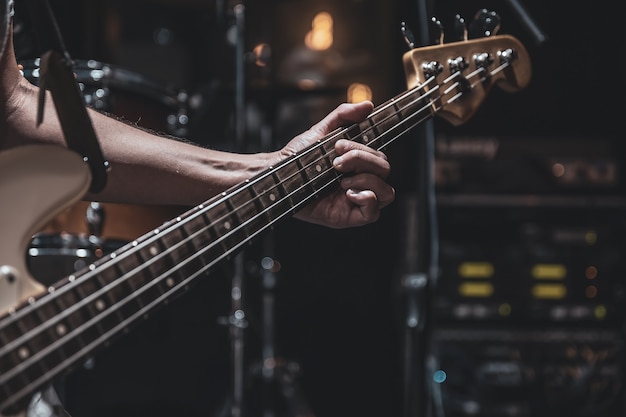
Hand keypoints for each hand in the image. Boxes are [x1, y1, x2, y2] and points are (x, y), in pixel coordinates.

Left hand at [280, 101, 394, 227]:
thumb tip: (367, 106)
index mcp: (358, 164)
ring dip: (365, 180)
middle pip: (385, 170)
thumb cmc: (298, 158)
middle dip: (361, 160)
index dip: (364, 149)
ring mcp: (357, 200)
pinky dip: (366, 199)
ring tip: (341, 179)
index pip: (380, 156)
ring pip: (387, 192)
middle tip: (336, 162)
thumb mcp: (321, 131)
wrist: (278, 178)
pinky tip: (346, 192)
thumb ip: (343, 115)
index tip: (339, 145)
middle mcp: (361, 181)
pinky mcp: (349, 216)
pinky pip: (373, 213)